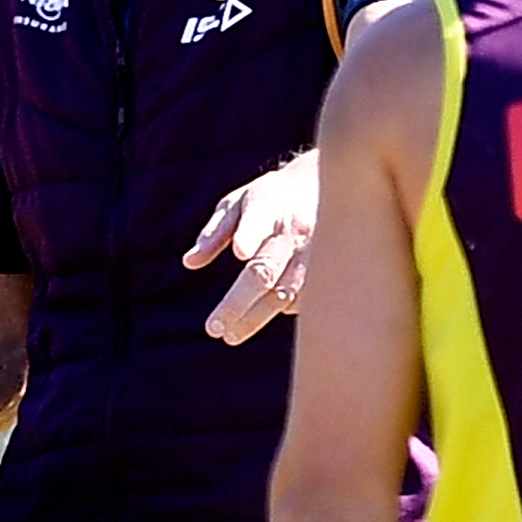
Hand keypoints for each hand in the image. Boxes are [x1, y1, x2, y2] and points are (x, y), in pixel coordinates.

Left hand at [184, 152, 319, 344]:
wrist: (332, 186)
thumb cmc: (273, 197)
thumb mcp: (240, 201)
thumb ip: (215, 231)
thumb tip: (190, 262)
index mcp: (269, 205)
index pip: (258, 221)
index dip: (251, 235)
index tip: (240, 251)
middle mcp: (295, 230)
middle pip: (265, 270)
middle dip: (238, 302)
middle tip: (214, 328)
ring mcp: (317, 252)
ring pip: (286, 293)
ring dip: (256, 317)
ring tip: (230, 335)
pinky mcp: (332, 270)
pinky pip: (306, 299)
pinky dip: (282, 310)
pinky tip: (259, 317)